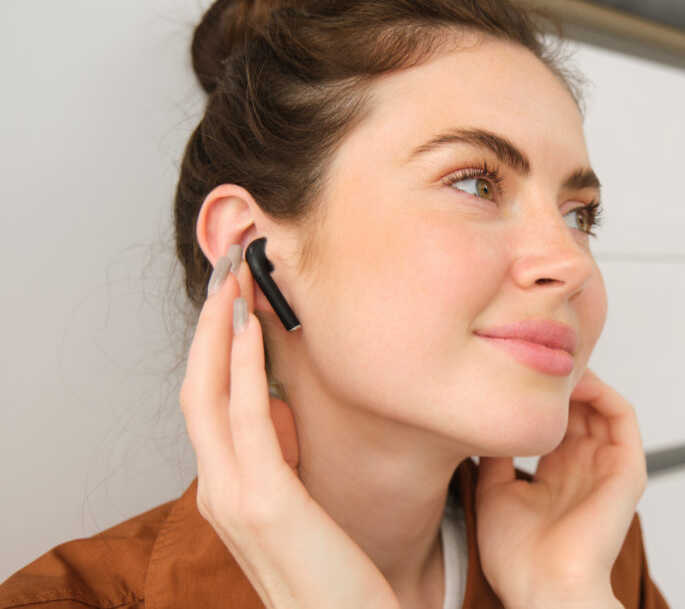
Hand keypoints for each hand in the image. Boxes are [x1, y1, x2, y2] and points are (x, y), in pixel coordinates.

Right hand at [178, 248, 399, 607]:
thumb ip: (278, 457)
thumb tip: (278, 408)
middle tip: (228, 266)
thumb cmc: (334, 571)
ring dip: (221, 329)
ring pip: (209, 393)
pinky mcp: (264, 502)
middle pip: (197, 386)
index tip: (232, 294)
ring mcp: (234, 496)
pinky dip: (246, 365)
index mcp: (226, 488)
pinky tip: (255, 327)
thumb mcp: (297, 504)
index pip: (207, 401)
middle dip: (210, 323)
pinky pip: (247, 418)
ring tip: (235, 278)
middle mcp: (218, 489)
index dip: (214, 342)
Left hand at [475, 368, 646, 607]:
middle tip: (534, 355)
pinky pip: (622, 415)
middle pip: (577, 407)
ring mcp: (607, 467)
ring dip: (578, 379)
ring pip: (599, 404)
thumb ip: (495, 455)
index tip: (514, 370)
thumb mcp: (493, 492)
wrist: (542, 588)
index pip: (553, 421)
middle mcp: (584, 468)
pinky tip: (574, 381)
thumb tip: (486, 421)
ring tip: (553, 362)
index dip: (537, 395)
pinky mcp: (627, 469)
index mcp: (556, 476)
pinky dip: (601, 391)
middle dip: (557, 381)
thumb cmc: (517, 557)